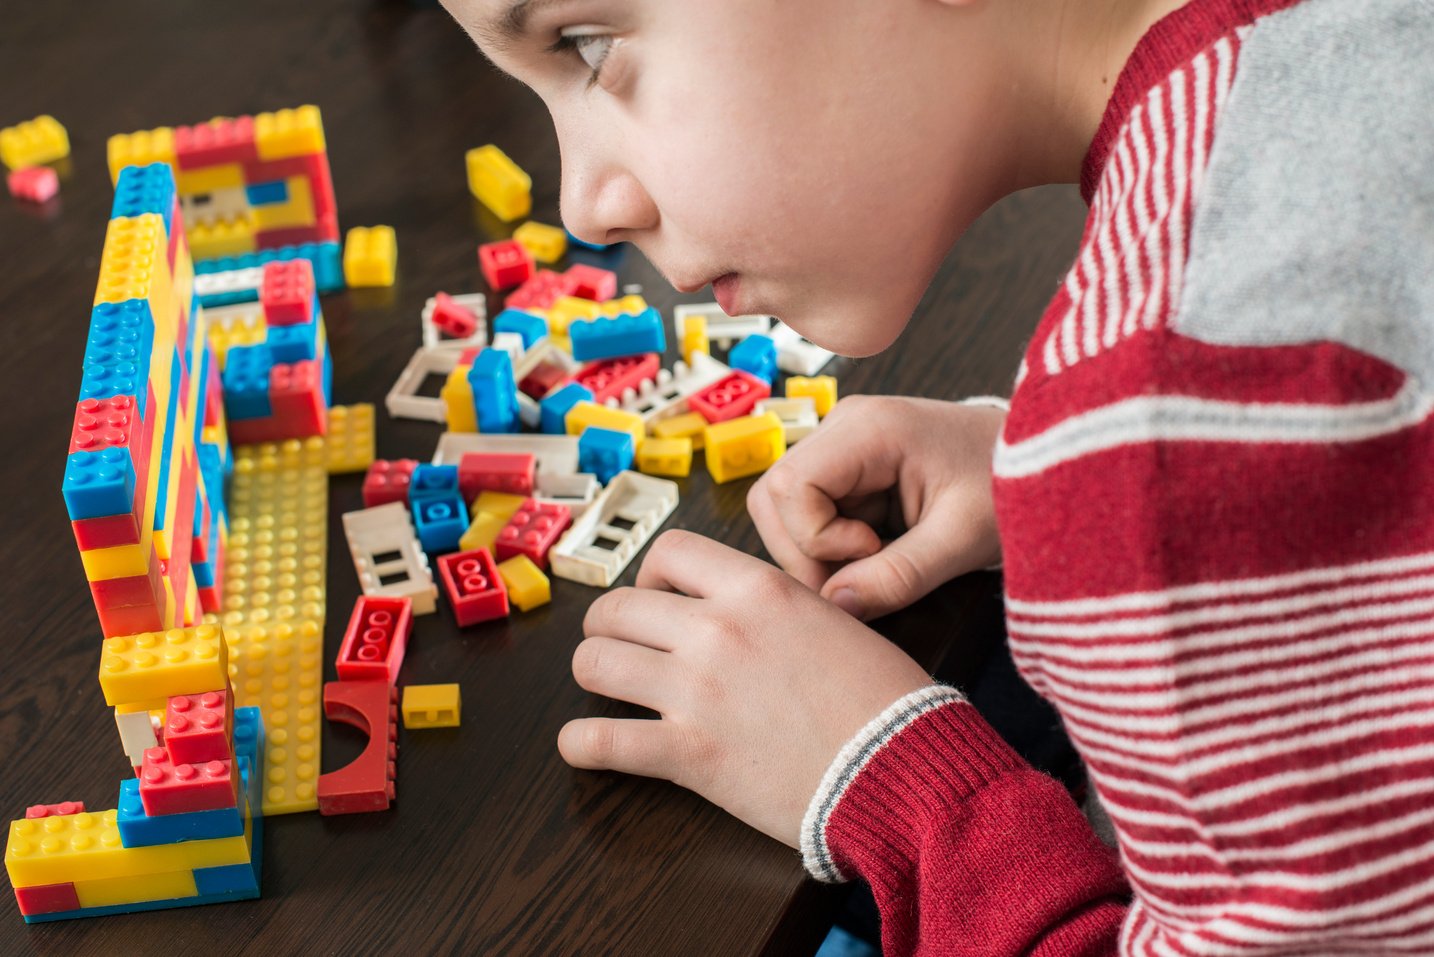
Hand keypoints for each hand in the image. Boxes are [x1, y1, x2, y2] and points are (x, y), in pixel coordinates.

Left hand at [558, 529, 933, 847]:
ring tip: (604, 686)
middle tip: (620, 644)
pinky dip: (580, 745)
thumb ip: (778, 607)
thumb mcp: (835, 621)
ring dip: (593, 673)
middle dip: (609, 625)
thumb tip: (747, 611)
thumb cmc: (885, 700)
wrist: (901, 767)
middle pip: (617, 606)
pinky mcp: (687, 754)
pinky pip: (600, 740)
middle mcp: (716, 629)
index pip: (669, 552)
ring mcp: (695, 690)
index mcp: (757, 588)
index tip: (657, 597)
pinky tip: (582, 746)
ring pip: (595, 662)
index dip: (651, 575)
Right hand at [747, 395, 1003, 621]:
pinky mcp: (849, 470)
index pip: (789, 487)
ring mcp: (842, 447)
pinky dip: (834, 547)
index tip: (873, 552)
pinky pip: (811, 515)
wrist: (1045, 463)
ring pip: (785, 510)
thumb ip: (899, 576)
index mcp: (869, 428)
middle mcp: (843, 427)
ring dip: (816, 552)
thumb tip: (837, 607)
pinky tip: (879, 552)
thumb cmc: (1010, 486)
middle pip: (774, 497)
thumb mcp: (962, 539)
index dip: (816, 538)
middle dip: (805, 551)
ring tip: (875, 565)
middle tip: (861, 580)